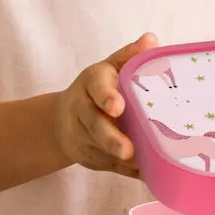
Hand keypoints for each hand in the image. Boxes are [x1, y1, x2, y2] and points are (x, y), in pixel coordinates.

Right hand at [54, 32, 158, 177]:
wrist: (62, 120)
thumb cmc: (98, 87)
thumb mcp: (110, 67)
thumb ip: (129, 55)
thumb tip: (151, 40)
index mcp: (90, 83)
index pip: (96, 88)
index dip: (106, 97)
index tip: (118, 107)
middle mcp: (81, 110)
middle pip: (94, 125)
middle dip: (111, 138)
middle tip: (128, 150)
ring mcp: (82, 137)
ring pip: (100, 151)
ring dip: (120, 159)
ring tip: (142, 164)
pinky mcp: (88, 158)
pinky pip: (109, 167)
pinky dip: (126, 171)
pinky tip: (146, 174)